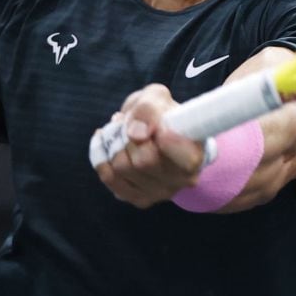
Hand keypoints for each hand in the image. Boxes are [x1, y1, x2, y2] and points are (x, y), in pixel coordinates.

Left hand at [93, 84, 208, 207]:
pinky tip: (104, 143)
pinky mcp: (139, 198)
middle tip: (128, 122)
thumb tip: (136, 133)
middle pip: (144, 161)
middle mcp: (181, 180)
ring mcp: (160, 193)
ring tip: (119, 131)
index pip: (184, 158)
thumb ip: (148, 109)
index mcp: (195, 154)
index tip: (159, 128)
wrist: (158, 132)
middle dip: (128, 136)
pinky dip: (100, 157)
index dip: (168, 142)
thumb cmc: (163, 114)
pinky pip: (109, 178)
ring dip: (113, 144)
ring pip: (123, 169)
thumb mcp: (158, 97)